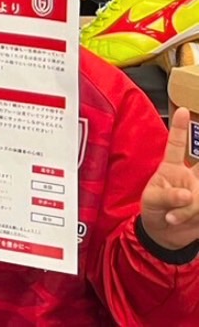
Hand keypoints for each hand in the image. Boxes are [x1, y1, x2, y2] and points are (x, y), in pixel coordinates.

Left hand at [140, 107, 198, 250]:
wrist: (165, 235)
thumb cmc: (154, 211)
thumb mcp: (152, 202)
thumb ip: (168, 197)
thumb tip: (188, 194)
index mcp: (171, 168)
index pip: (176, 145)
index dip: (180, 128)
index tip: (182, 110)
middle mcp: (191, 176)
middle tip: (192, 182)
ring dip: (190, 209)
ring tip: (174, 218)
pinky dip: (193, 216)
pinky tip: (185, 221)